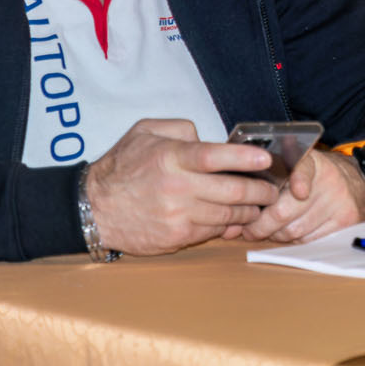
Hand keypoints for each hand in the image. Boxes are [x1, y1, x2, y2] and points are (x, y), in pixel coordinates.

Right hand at [85, 118, 282, 256]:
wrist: (92, 208)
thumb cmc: (122, 167)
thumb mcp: (145, 132)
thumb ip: (181, 128)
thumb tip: (209, 139)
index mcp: (172, 157)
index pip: (217, 156)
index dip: (246, 157)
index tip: (266, 159)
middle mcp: (177, 187)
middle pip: (233, 191)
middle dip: (260, 191)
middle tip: (272, 189)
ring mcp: (177, 215)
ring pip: (227, 215)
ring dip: (249, 211)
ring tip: (259, 206)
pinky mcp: (175, 237)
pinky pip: (211, 232)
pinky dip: (227, 227)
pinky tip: (235, 221)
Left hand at [238, 148, 364, 244]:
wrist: (356, 183)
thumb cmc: (315, 178)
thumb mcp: (297, 166)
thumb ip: (272, 177)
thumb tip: (239, 203)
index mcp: (311, 161)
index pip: (303, 168)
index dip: (299, 180)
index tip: (299, 190)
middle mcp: (329, 178)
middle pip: (285, 211)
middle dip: (261, 225)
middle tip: (250, 229)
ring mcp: (339, 201)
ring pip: (293, 231)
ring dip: (277, 235)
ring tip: (273, 229)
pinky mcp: (346, 221)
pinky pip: (308, 241)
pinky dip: (296, 240)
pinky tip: (296, 230)